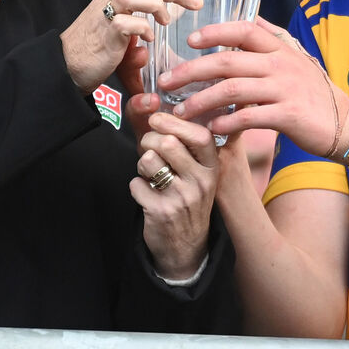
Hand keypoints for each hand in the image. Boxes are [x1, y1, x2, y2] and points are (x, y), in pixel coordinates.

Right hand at [61, 0, 200, 93]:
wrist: (65, 66)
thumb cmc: (94, 47)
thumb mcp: (119, 28)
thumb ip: (137, 24)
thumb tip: (155, 30)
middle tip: (195, 2)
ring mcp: (104, 17)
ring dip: (156, 4)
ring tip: (166, 21)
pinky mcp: (103, 38)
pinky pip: (123, 23)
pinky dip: (142, 28)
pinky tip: (149, 38)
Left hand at [130, 111, 219, 279]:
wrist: (186, 247)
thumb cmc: (186, 197)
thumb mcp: (193, 169)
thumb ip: (177, 136)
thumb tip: (148, 101)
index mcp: (212, 166)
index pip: (199, 135)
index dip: (174, 122)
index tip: (156, 119)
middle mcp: (201, 181)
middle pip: (167, 143)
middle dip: (149, 141)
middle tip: (149, 151)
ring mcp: (182, 198)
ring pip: (148, 160)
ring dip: (141, 164)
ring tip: (150, 174)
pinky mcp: (161, 212)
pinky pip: (136, 183)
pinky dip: (136, 186)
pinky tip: (147, 195)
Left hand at [158, 17, 348, 160]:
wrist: (345, 123)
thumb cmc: (313, 92)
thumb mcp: (296, 58)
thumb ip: (272, 39)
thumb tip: (250, 16)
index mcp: (280, 48)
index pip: (244, 30)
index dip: (215, 32)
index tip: (190, 40)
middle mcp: (281, 64)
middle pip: (228, 62)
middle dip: (191, 71)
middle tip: (166, 80)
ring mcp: (285, 89)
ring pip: (233, 90)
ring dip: (202, 100)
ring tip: (181, 110)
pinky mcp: (288, 115)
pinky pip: (249, 117)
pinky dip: (227, 122)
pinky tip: (212, 127)